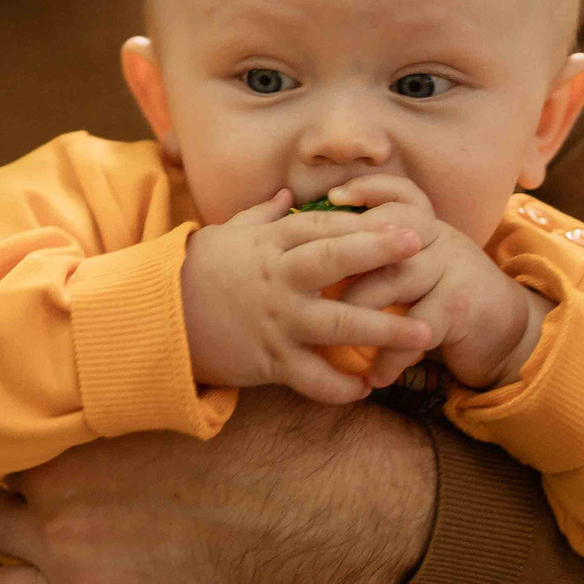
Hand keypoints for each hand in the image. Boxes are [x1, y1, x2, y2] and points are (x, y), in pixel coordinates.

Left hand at [0, 384, 436, 583]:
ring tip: (26, 529)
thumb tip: (159, 329)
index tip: (48, 433)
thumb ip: (164, 368)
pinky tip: (3, 580)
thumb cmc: (277, 442)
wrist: (314, 517)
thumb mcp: (215, 382)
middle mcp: (60, 472)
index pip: (23, 407)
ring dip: (3, 523)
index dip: (35, 423)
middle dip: (16, 471)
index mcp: (90, 412)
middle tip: (42, 482)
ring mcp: (62, 540)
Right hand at [180, 190, 431, 400]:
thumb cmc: (199, 271)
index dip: (368, 224)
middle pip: (334, 261)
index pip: (326, 226)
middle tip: (421, 250)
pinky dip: (339, 387)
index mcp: (272, 243)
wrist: (157, 318)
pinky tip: (366, 388)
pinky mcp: (269, 360)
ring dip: (384, 331)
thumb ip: (265, 215)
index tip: (407, 222)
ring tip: (425, 334)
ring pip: (337, 324)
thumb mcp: (229, 234)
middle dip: (379, 255)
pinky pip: (312, 378)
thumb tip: (289, 195)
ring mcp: (276, 321)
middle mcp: (279, 279)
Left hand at [326, 175, 549, 389]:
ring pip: (396, 278)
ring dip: (360, 311)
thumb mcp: (424, 269)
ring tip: (336, 335)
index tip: (334, 195)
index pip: (399, 195)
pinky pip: (418, 327)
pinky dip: (392, 355)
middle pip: (388, 234)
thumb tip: (326, 253)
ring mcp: (455, 269)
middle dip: (347, 257)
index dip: (368, 189)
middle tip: (315, 285)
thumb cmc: (449, 302)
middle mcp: (442, 239)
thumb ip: (388, 257)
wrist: (509, 335)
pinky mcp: (463, 307)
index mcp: (429, 226)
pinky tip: (376, 375)